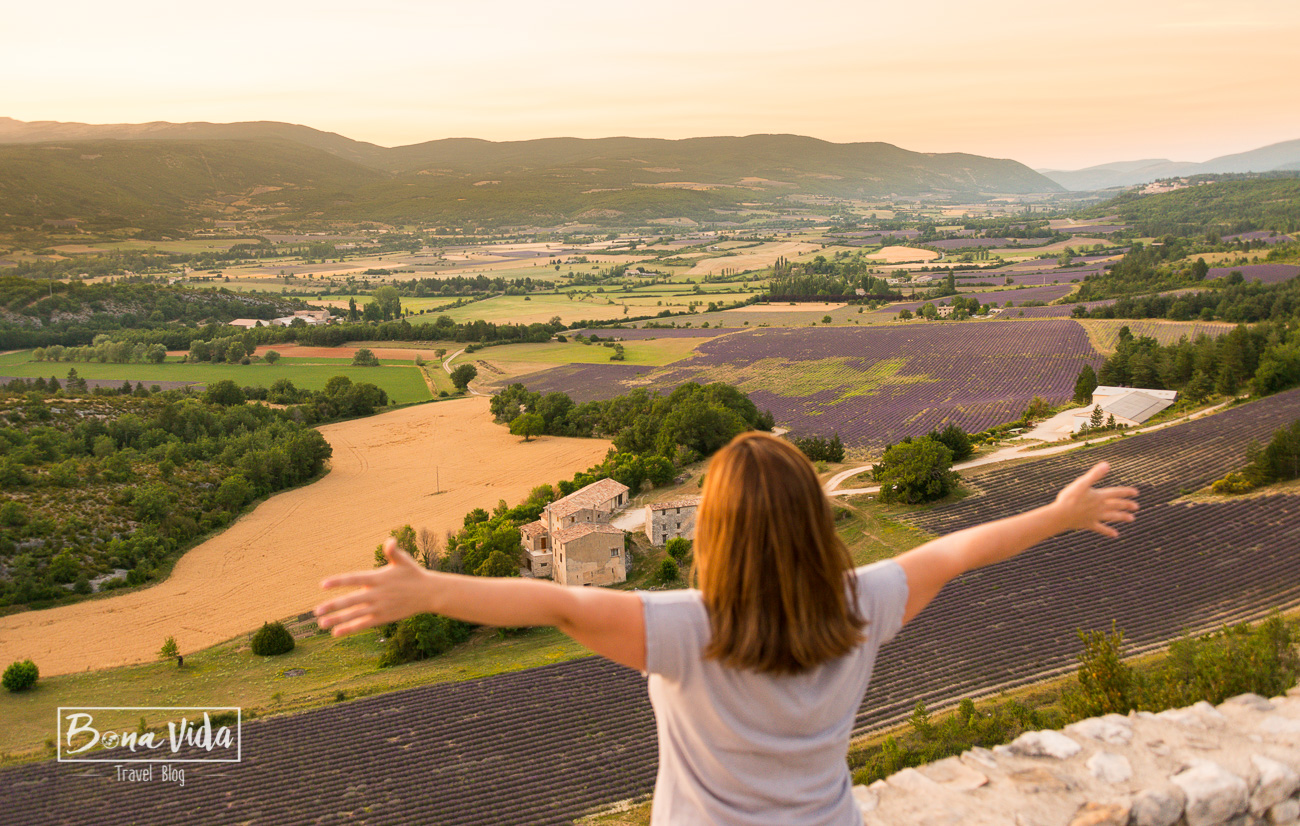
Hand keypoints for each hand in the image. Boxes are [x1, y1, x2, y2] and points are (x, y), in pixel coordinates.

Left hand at [314, 538, 433, 636]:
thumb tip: (390, 541)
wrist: (429, 593)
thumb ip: (393, 551)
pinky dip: (350, 628)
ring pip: (355, 615)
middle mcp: (377, 594)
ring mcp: (380, 607)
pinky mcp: (383, 617)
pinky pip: (364, 624)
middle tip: (316, 611)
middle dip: (333, 606)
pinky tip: (337, 632)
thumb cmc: (413, 574)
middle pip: (351, 600)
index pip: (354, 579)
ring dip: (338, 620)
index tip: (322, 584)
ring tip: (321, 624)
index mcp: (379, 578)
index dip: (338, 582)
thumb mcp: (404, 560)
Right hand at [1053, 461, 1139, 537]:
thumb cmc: (1070, 498)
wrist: (1061, 515)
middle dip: (1126, 505)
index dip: (1126, 492)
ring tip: (1132, 519)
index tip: (1135, 493)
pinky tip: (1115, 535)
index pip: (1116, 493)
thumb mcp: (1081, 483)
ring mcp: (1095, 516)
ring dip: (1122, 517)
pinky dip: (1108, 531)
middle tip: (1136, 506)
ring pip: (1112, 517)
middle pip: (1116, 505)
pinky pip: (1101, 528)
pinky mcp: (1088, 524)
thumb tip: (1106, 464)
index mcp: (1099, 496)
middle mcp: (1100, 507)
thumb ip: (1095, 474)